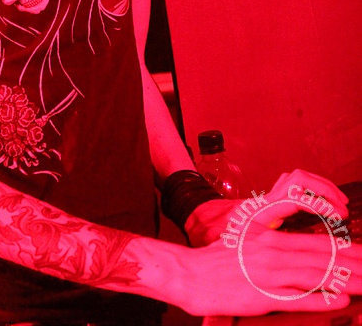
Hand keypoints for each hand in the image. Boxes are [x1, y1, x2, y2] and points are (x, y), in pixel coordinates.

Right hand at [178, 225, 361, 316]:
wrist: (189, 273)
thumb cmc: (218, 260)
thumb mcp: (247, 239)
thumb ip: (275, 242)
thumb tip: (303, 252)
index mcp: (270, 235)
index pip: (316, 241)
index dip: (344, 247)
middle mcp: (272, 249)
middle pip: (322, 255)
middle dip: (354, 262)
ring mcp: (268, 271)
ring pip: (315, 272)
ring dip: (346, 279)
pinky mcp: (261, 293)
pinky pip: (295, 296)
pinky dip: (319, 297)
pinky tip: (338, 299)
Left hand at [184, 168, 348, 246]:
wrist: (199, 219)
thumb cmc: (212, 234)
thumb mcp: (233, 247)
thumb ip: (259, 257)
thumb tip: (283, 268)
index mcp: (260, 211)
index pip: (294, 195)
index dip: (318, 203)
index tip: (336, 214)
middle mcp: (265, 199)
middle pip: (299, 180)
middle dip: (326, 190)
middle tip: (342, 207)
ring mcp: (266, 196)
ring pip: (296, 178)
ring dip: (320, 186)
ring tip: (337, 202)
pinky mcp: (268, 200)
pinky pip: (293, 185)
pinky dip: (311, 189)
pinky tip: (320, 202)